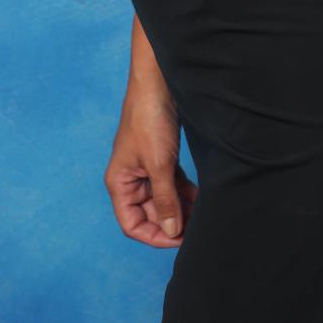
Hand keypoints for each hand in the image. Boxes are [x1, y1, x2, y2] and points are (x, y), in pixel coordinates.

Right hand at [103, 79, 197, 247]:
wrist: (159, 83)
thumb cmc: (149, 120)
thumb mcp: (159, 165)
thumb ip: (165, 200)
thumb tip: (171, 231)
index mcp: (120, 183)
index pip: (132, 224)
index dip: (154, 236)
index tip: (179, 238)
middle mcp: (131, 179)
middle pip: (150, 214)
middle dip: (172, 222)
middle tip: (197, 227)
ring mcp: (146, 169)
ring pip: (164, 200)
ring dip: (181, 208)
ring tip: (202, 214)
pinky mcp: (161, 159)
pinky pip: (172, 185)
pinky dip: (185, 193)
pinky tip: (201, 198)